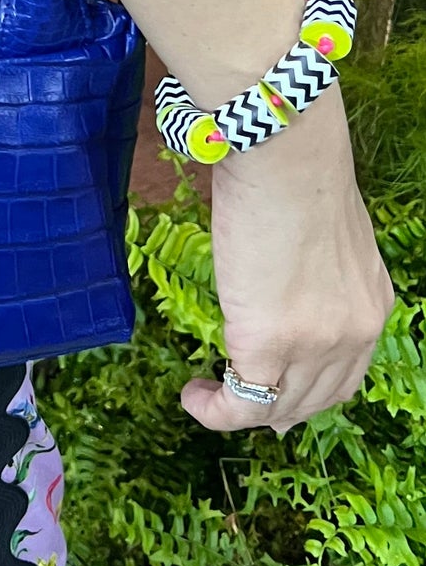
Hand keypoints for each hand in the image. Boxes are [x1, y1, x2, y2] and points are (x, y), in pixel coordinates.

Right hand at [182, 90, 394, 432]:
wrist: (285, 154)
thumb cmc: (295, 170)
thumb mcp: (324, 231)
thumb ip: (315, 267)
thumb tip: (279, 273)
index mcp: (371, 304)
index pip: (347, 373)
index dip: (309, 390)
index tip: (278, 390)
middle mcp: (354, 334)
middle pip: (316, 400)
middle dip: (279, 410)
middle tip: (243, 406)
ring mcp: (313, 343)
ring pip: (278, 407)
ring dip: (242, 411)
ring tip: (207, 395)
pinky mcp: (267, 341)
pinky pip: (242, 401)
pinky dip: (216, 410)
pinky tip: (194, 396)